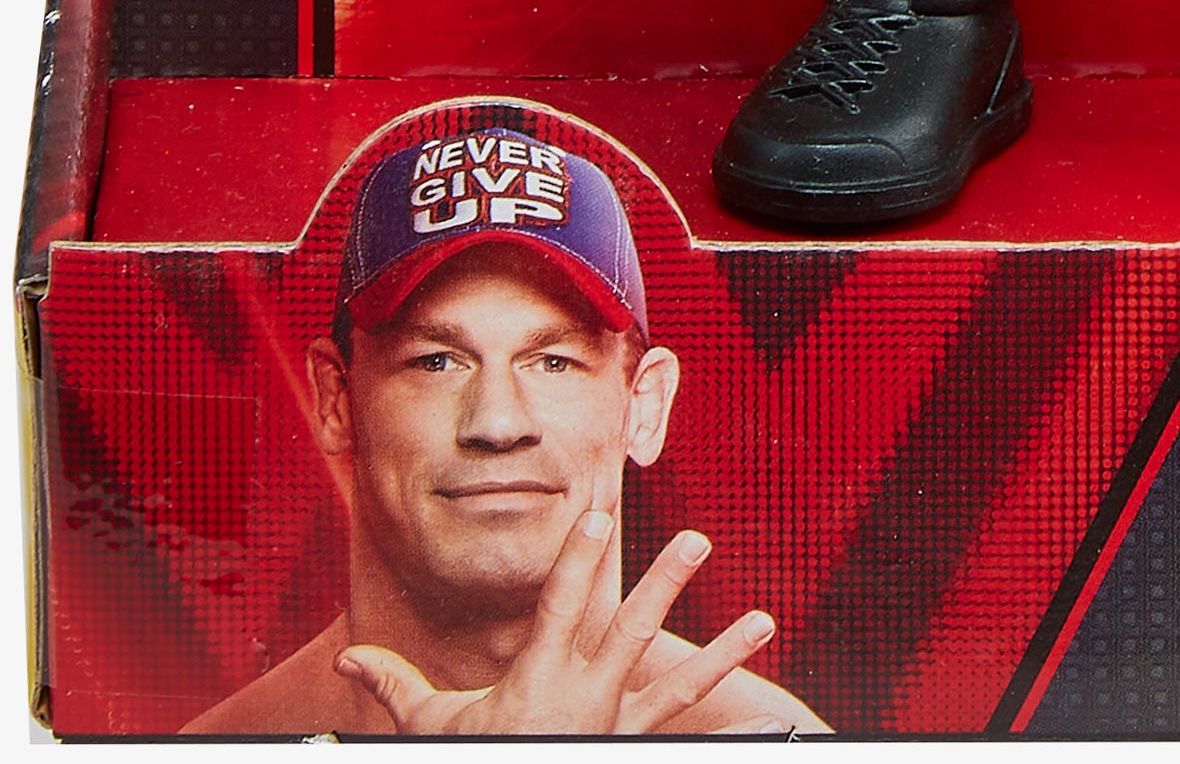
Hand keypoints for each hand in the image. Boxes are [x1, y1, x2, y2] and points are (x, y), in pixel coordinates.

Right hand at [336, 502, 774, 736]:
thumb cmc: (475, 758)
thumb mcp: (432, 728)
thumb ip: (397, 685)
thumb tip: (345, 660)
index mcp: (537, 678)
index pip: (561, 604)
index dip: (578, 557)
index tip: (599, 511)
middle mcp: (585, 696)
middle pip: (631, 629)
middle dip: (665, 582)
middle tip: (699, 540)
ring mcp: (615, 724)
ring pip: (676, 680)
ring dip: (722, 650)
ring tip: (764, 621)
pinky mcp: (631, 744)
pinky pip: (680, 721)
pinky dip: (718, 704)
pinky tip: (763, 705)